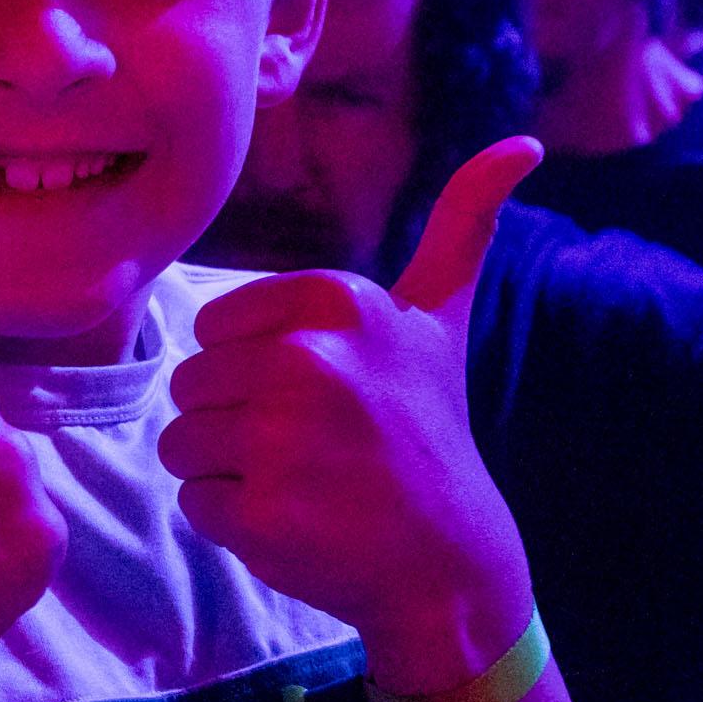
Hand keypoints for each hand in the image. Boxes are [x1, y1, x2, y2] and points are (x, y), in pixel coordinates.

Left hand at [157, 141, 539, 691]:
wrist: (449, 558)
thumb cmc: (428, 430)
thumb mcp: (438, 319)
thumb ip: (461, 226)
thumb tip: (521, 143)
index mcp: (336, 301)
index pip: (212, 328)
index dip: (251, 370)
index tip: (318, 396)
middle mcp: (310, 360)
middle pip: (190, 384)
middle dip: (233, 423)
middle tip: (308, 450)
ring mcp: (285, 441)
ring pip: (181, 444)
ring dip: (228, 473)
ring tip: (301, 484)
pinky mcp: (263, 514)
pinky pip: (194, 503)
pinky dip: (232, 524)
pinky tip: (295, 524)